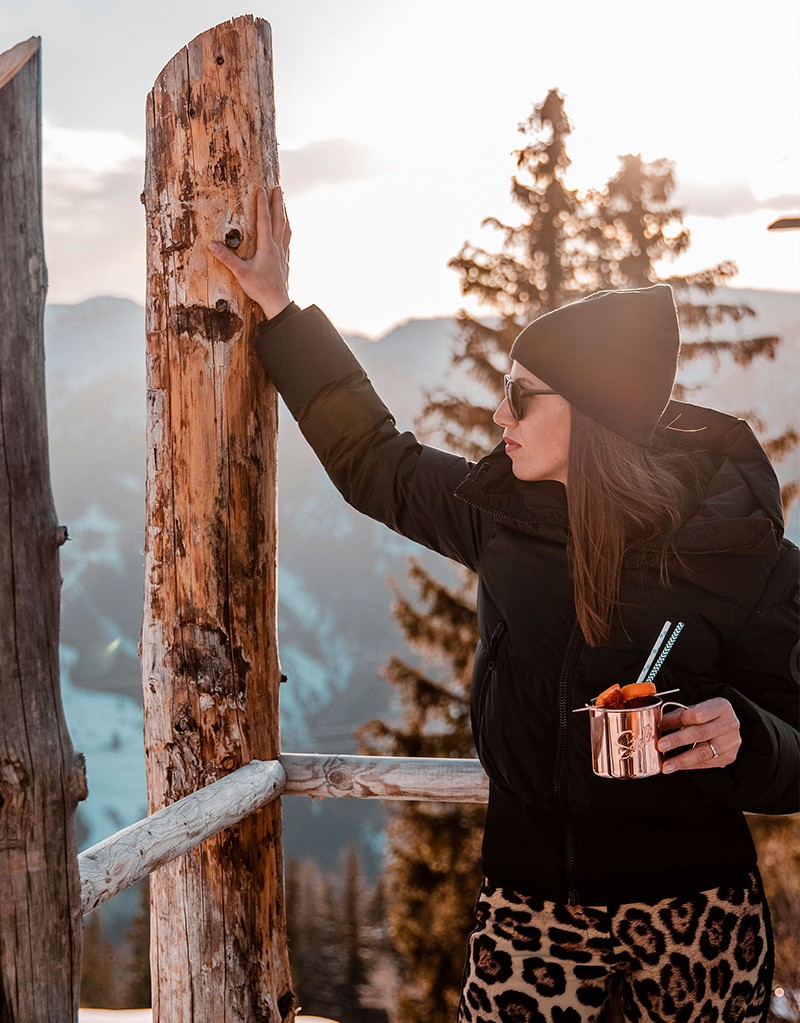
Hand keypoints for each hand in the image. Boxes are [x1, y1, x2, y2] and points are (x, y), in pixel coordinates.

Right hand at [209, 185, 291, 318]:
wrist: (278, 302)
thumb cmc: (260, 288)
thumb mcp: (241, 273)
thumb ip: (226, 258)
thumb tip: (212, 245)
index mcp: (267, 246)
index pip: (264, 220)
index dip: (262, 203)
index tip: (261, 188)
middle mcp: (276, 247)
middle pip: (279, 220)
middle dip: (277, 202)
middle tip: (278, 187)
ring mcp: (282, 254)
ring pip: (286, 228)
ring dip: (284, 214)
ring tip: (283, 204)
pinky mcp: (284, 261)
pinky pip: (287, 240)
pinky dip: (287, 230)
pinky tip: (286, 231)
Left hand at [658, 698, 740, 771]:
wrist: (726, 724)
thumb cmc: (707, 715)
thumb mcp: (692, 710)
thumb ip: (675, 717)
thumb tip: (655, 725)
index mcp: (721, 707)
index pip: (698, 714)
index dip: (679, 721)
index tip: (662, 727)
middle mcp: (729, 724)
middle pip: (700, 733)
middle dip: (678, 740)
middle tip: (660, 746)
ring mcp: (731, 742)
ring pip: (704, 752)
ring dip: (682, 760)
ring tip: (666, 766)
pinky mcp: (729, 756)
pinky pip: (707, 763)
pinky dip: (690, 765)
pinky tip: (678, 766)